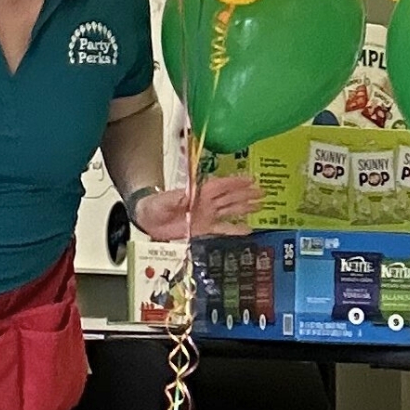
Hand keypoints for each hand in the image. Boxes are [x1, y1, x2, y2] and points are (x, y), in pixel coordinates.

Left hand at [131, 176, 261, 241]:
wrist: (147, 221)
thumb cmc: (153, 206)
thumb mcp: (163, 200)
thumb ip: (176, 197)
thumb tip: (189, 194)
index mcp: (198, 193)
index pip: (220, 186)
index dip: (235, 183)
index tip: (250, 179)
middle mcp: (205, 204)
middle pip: (230, 197)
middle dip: (246, 194)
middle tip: (263, 192)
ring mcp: (206, 216)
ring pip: (230, 211)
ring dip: (245, 208)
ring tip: (261, 206)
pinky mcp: (203, 229)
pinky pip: (222, 229)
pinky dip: (235, 230)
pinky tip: (247, 230)